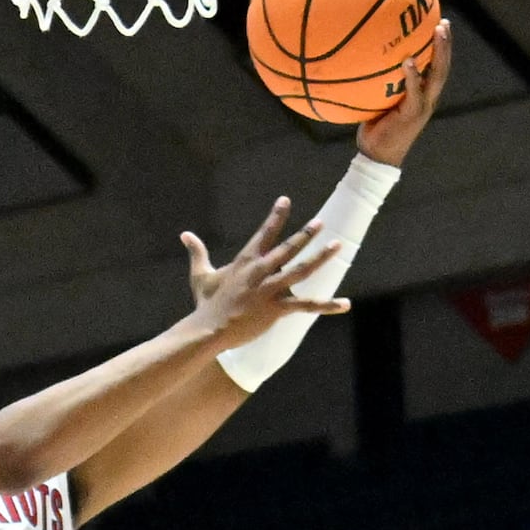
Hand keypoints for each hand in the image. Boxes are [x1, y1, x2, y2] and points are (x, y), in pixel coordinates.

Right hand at [180, 201, 340, 350]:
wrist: (209, 329)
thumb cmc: (206, 303)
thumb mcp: (201, 275)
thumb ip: (197, 252)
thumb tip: (185, 234)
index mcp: (246, 261)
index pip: (265, 233)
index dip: (276, 216)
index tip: (286, 200)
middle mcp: (261, 271)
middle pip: (289, 248)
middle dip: (306, 234)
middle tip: (321, 221)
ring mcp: (270, 289)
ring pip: (302, 269)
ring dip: (321, 257)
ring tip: (337, 245)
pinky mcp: (277, 308)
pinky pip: (307, 306)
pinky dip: (327, 305)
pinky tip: (345, 304)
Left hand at [354, 19, 453, 166]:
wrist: (377, 156)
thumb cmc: (375, 127)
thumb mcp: (378, 101)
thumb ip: (379, 82)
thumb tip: (361, 58)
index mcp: (422, 95)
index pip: (436, 67)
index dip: (441, 47)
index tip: (440, 24)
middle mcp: (427, 98)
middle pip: (443, 67)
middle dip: (446, 45)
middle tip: (444, 23)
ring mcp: (422, 106)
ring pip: (437, 76)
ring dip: (439, 53)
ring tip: (437, 32)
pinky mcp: (411, 115)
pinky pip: (414, 92)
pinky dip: (412, 76)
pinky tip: (408, 61)